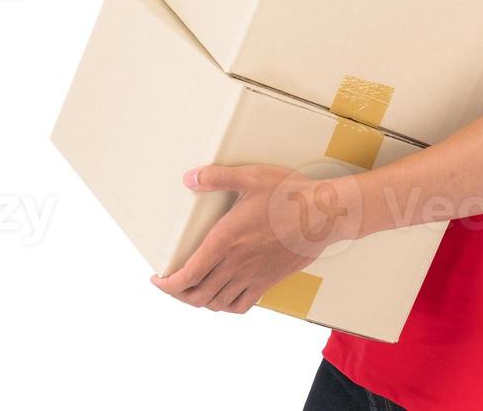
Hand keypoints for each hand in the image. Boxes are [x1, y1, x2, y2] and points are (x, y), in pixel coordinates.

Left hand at [149, 164, 357, 313]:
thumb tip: (189, 178)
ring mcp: (253, 275)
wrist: (325, 214)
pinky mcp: (269, 281)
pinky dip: (225, 306)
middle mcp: (236, 263)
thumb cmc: (289, 194)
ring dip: (199, 301)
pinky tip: (221, 296)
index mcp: (225, 240)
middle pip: (196, 295)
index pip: (187, 276)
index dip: (166, 285)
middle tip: (170, 284)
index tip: (157, 279)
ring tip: (191, 289)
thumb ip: (217, 178)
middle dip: (177, 294)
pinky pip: (241, 305)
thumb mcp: (251, 177)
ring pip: (216, 303)